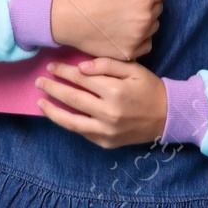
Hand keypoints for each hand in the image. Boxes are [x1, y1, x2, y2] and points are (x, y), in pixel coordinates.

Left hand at [38, 58, 168, 147]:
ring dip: (52, 111)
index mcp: (115, 91)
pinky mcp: (106, 142)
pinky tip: (60, 115)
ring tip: (40, 103)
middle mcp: (108, 113)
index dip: (63, 71)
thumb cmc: (150, 88)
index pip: (81, 79)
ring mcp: (106, 131)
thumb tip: (80, 68)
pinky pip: (82, 132)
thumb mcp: (133, 69)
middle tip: (39, 81)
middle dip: (53, 88)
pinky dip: (68, 123)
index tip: (51, 67)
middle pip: (72, 98)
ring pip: (71, 121)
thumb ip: (106, 65)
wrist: (168, 116)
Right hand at [50, 0, 165, 61]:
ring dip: (144, 20)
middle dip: (147, 3)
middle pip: (158, 8)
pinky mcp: (128, 52)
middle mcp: (144, 20)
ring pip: (153, 26)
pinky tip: (124, 31)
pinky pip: (146, 44)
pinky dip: (139, 38)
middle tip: (125, 2)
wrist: (63, 18)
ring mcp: (137, 39)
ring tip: (123, 16)